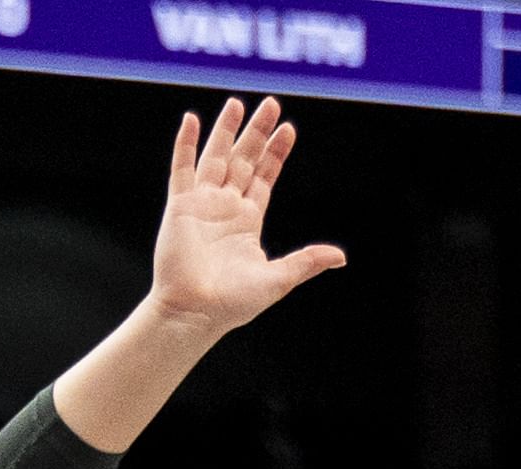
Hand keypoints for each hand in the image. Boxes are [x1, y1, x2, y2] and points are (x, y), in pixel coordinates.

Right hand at [148, 99, 344, 335]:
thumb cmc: (234, 303)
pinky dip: (186, 144)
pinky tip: (192, 120)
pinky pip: (182, 168)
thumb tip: (340, 257)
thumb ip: (306, 262)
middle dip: (257, 132)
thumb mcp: (278, 280)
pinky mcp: (180, 206)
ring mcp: (202, 203)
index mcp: (248, 220)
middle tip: (271, 103)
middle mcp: (226, 206)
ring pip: (216, 157)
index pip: (265, 177)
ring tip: (237, 103)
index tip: (288, 129)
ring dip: (226, 130)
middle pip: (244, 159)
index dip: (276, 153)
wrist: (195, 312)